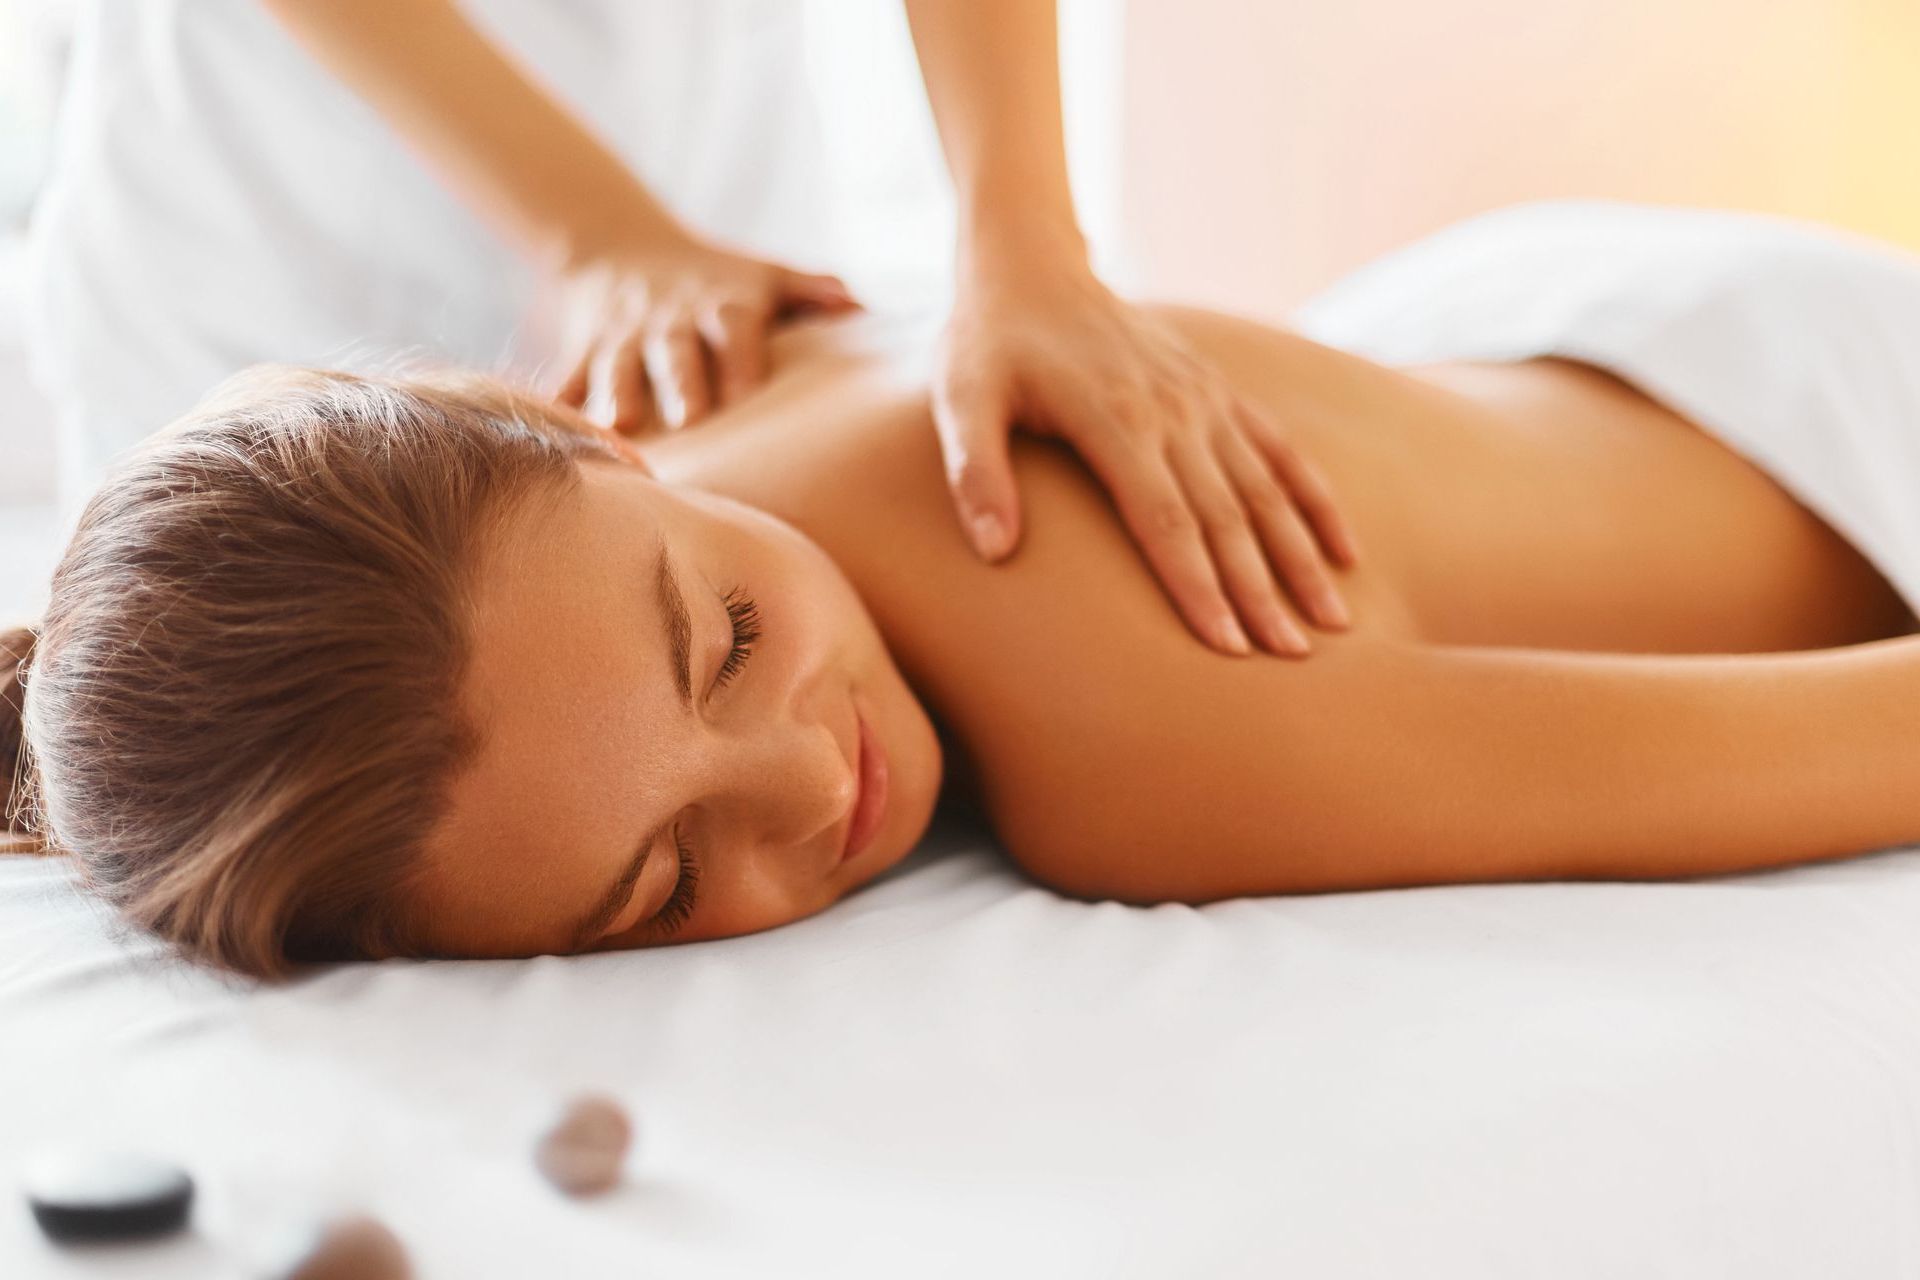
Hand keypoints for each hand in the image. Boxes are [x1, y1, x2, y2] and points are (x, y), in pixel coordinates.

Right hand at [552, 233, 858, 433]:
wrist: (619, 242)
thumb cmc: (715, 276)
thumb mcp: (763, 273)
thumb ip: (811, 290)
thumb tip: (860, 306)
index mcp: (722, 304)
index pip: (734, 327)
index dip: (740, 357)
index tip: (746, 394)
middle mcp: (671, 320)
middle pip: (675, 350)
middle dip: (680, 380)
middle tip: (691, 419)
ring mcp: (623, 336)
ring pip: (617, 365)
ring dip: (618, 395)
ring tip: (620, 429)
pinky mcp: (584, 351)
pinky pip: (569, 380)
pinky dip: (560, 406)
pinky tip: (555, 436)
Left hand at [933, 258, 1359, 656]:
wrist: (1031, 264)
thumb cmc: (988, 342)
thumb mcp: (960, 399)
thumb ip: (976, 473)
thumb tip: (994, 551)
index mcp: (1114, 418)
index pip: (1166, 521)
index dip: (1198, 587)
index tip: (1227, 647)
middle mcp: (1174, 410)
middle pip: (1227, 517)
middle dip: (1262, 593)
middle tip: (1291, 659)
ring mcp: (1204, 400)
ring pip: (1266, 491)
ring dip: (1300, 559)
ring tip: (1332, 623)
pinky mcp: (1218, 392)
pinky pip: (1280, 451)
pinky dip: (1315, 502)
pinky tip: (1345, 553)